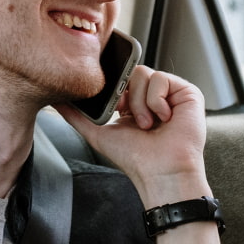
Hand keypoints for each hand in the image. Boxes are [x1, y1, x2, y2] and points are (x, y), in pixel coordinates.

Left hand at [55, 66, 210, 207]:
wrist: (160, 171)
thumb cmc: (134, 158)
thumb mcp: (98, 133)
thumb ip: (76, 116)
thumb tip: (55, 101)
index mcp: (134, 103)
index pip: (120, 79)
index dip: (114, 89)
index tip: (113, 109)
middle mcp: (152, 96)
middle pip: (130, 72)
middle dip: (125, 96)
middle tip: (127, 116)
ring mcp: (170, 94)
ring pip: (143, 73)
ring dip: (140, 102)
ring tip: (147, 124)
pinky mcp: (187, 92)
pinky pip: (161, 78)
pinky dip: (156, 100)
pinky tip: (164, 118)